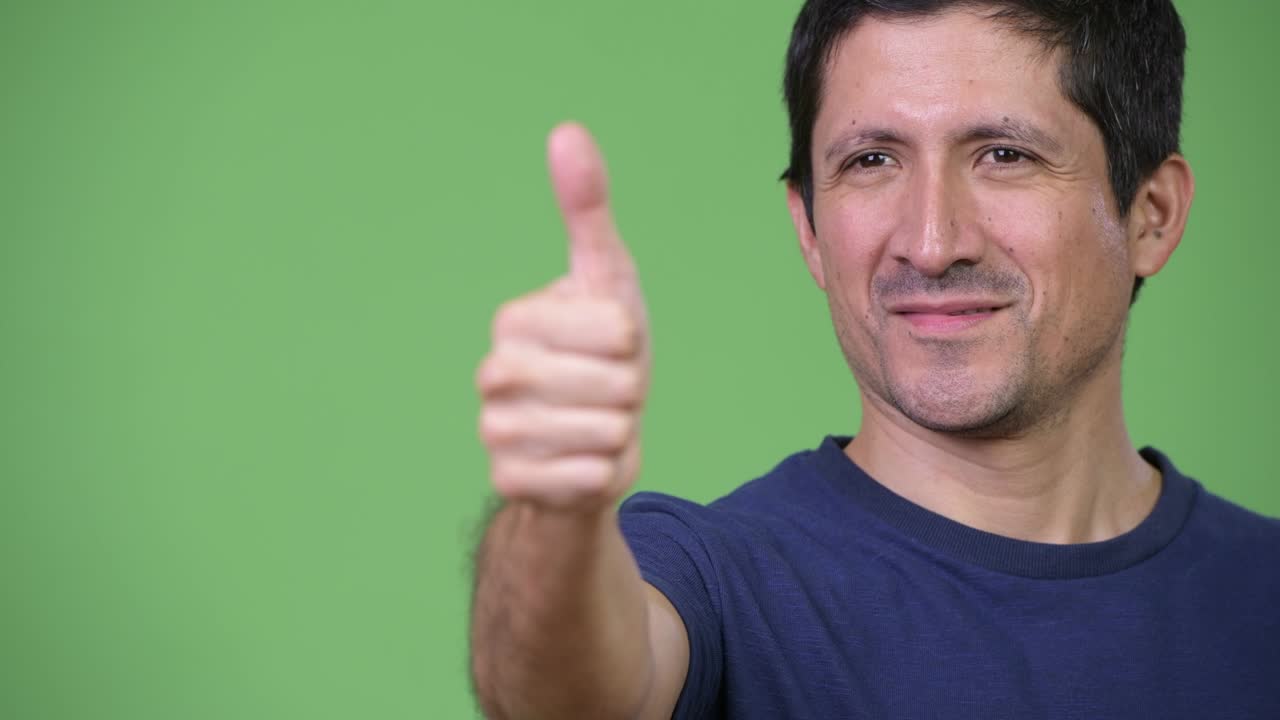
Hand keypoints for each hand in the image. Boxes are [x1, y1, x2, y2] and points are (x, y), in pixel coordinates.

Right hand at [476, 123, 650, 511]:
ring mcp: (495, 431)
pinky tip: (581, 462)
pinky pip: (588, 477)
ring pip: (605, 433)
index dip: (631, 344)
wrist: (582, 440)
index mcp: (514, 320)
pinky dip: (602, 473)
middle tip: (606, 390)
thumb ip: (586, 207)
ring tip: (597, 424)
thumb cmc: (601, 353)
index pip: (617, 331)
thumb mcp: (605, 279)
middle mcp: (493, 373)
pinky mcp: (508, 482)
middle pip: (615, 384)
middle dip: (629, 391)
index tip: (610, 347)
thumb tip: (565, 130)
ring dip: (619, 433)